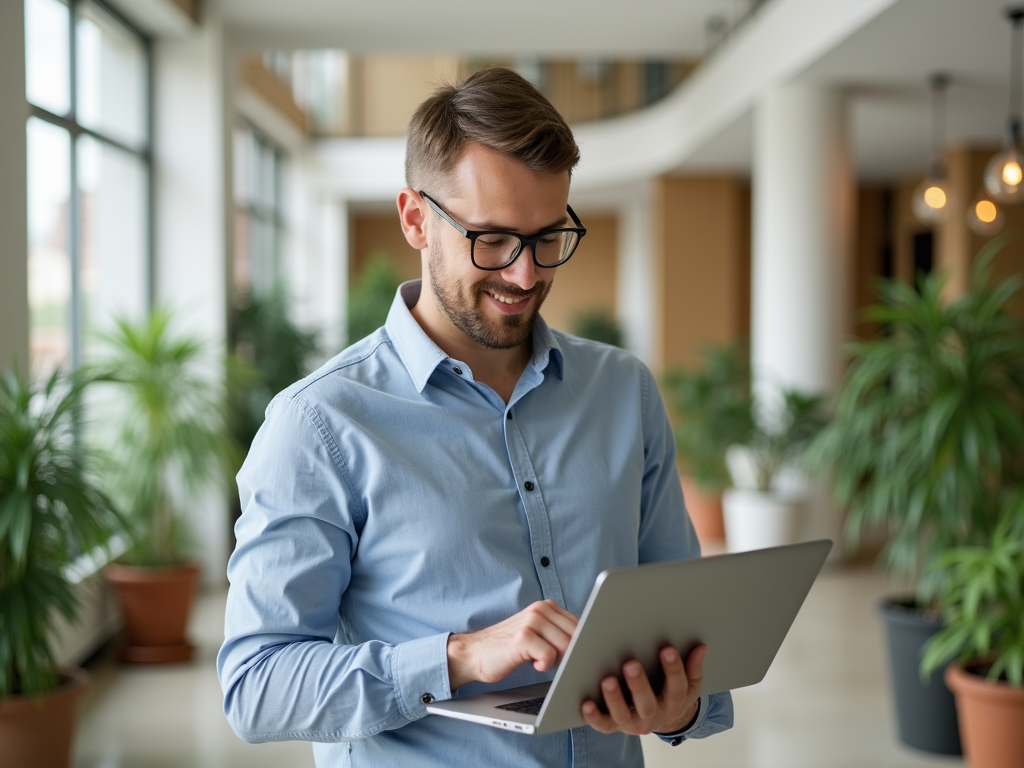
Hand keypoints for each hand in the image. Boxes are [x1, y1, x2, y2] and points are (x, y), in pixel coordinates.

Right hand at [447, 600, 578, 689]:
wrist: (474, 653)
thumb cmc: (509, 648)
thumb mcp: (536, 634)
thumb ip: (557, 633)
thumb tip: (588, 644)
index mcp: (546, 607)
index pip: (580, 625)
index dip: (581, 644)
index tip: (576, 656)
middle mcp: (540, 609)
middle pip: (576, 635)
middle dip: (570, 654)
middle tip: (552, 661)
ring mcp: (531, 622)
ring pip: (566, 646)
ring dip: (557, 661)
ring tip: (540, 661)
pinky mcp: (523, 638)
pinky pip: (549, 656)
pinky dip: (544, 666)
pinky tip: (533, 665)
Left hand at [581, 644, 705, 735]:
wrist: (662, 718)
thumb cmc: (671, 692)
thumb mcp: (688, 683)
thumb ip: (693, 667)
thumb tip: (701, 647)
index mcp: (673, 702)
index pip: (677, 688)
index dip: (674, 669)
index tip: (667, 649)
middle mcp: (653, 716)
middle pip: (648, 705)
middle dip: (639, 685)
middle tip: (631, 664)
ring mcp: (633, 723)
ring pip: (624, 716)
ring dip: (615, 699)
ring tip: (607, 680)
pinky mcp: (614, 726)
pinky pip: (604, 725)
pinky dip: (594, 716)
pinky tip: (586, 703)